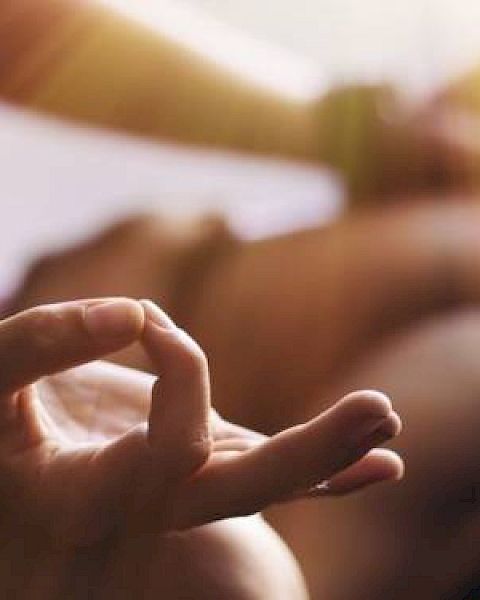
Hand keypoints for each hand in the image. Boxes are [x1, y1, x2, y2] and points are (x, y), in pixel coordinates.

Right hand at [0, 298, 402, 595]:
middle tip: (382, 412)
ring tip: (389, 421)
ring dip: (332, 454)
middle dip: (313, 454)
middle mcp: (148, 505)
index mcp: (96, 499)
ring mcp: (180, 481)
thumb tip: (140, 314)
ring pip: (264, 481)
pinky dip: (325, 473)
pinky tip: (379, 465)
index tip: (147, 316)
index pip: (170, 447)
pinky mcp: (195, 458)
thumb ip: (43, 342)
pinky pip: (262, 473)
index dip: (180, 364)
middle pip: (244, 490)